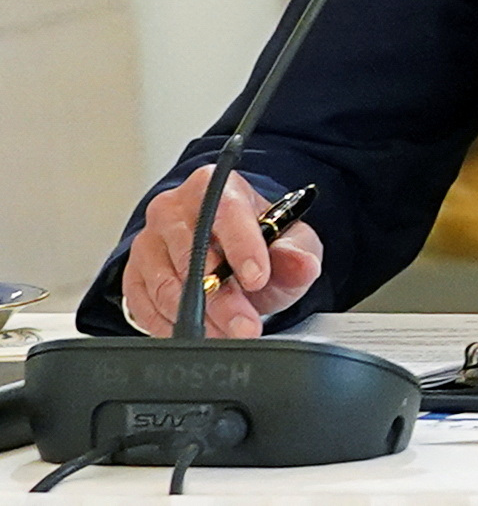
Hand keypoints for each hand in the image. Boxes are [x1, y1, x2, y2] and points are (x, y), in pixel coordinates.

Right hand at [121, 165, 322, 338]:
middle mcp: (174, 209)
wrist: (229, 253)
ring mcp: (148, 241)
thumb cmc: (258, 241)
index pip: (226, 212)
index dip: (242, 247)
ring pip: (167, 285)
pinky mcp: (133, 273)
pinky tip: (200, 333)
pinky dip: (172, 326)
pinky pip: (144, 305)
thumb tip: (302, 263)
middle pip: (193, 255)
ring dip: (199, 318)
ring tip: (229, 334)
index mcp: (217, 187)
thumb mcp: (290, 241)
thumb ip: (298, 252)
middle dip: (223, 298)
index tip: (258, 279)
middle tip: (246, 326)